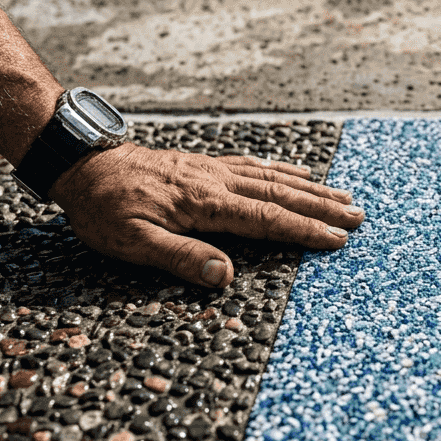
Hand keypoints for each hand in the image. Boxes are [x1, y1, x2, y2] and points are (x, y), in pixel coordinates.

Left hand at [48, 143, 362, 287]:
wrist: (82, 163)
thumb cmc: (103, 209)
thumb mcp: (131, 243)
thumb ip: (181, 258)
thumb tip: (226, 276)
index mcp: (204, 204)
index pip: (265, 219)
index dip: (303, 230)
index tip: (336, 239)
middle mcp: (216, 182)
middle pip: (280, 195)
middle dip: (321, 208)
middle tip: (358, 216)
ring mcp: (212, 169)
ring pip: (272, 178)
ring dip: (310, 189)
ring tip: (342, 196)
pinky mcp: (204, 164)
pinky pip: (254, 165)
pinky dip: (282, 170)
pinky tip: (298, 173)